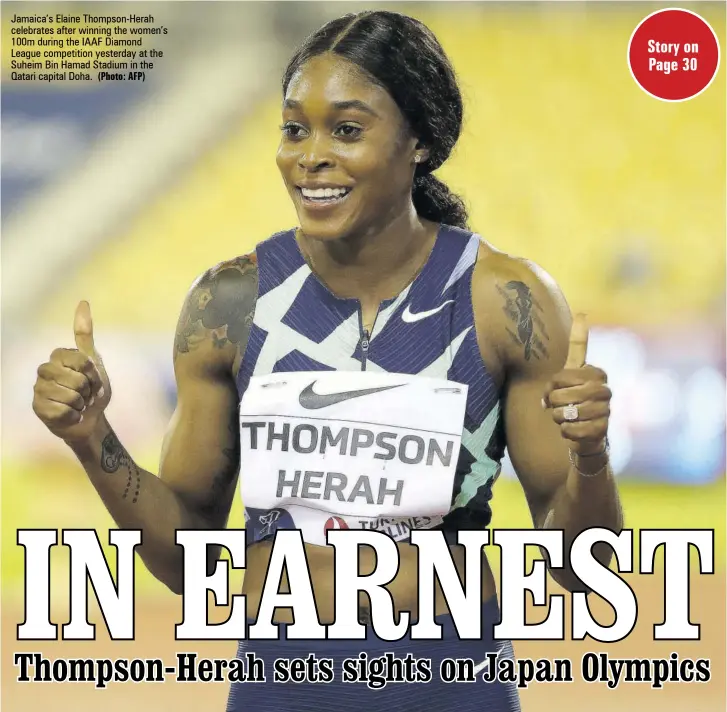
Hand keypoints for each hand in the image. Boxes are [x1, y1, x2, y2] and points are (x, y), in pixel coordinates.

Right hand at [32, 301, 111, 442]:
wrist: (90, 418)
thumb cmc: (92, 389)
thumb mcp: (94, 361)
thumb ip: (85, 334)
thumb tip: (83, 301)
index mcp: (58, 356)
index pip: (82, 362)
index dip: (94, 374)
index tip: (93, 378)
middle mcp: (45, 370)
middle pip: (76, 379)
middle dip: (88, 390)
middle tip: (86, 394)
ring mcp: (39, 389)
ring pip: (70, 395)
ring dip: (81, 403)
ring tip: (78, 404)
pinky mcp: (38, 408)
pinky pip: (62, 411)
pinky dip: (74, 415)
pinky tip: (71, 415)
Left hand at [543, 313, 609, 456]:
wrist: (585, 433)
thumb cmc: (572, 400)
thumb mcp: (567, 375)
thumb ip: (575, 348)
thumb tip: (584, 314)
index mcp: (595, 373)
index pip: (562, 375)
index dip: (553, 385)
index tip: (557, 386)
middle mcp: (604, 388)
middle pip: (561, 394)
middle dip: (554, 402)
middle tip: (558, 406)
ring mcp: (605, 409)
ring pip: (567, 412)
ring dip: (559, 417)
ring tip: (567, 417)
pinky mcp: (603, 429)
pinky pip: (572, 429)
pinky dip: (566, 431)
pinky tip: (573, 430)